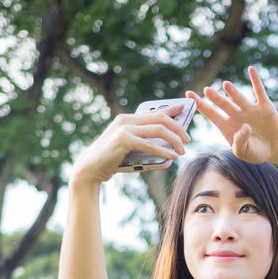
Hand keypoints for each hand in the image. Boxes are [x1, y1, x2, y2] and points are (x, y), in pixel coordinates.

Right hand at [70, 105, 190, 184]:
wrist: (90, 169)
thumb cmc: (111, 161)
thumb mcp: (128, 148)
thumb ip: (142, 143)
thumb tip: (167, 149)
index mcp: (128, 119)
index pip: (154, 111)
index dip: (171, 109)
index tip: (185, 109)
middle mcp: (127, 120)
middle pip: (160, 118)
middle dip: (178, 127)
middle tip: (187, 139)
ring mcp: (125, 129)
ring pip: (158, 129)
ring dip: (174, 140)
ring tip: (182, 151)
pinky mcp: (124, 140)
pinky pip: (150, 144)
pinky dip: (163, 151)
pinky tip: (172, 157)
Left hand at [186, 66, 277, 164]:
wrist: (275, 148)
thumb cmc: (255, 152)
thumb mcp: (244, 152)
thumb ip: (240, 142)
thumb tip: (244, 127)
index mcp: (227, 126)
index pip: (211, 114)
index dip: (201, 105)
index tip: (188, 95)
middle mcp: (236, 115)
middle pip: (223, 105)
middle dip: (215, 98)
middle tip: (207, 91)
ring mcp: (249, 109)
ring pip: (238, 98)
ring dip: (233, 92)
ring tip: (226, 85)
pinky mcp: (264, 106)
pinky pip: (258, 91)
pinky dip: (255, 80)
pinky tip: (251, 70)